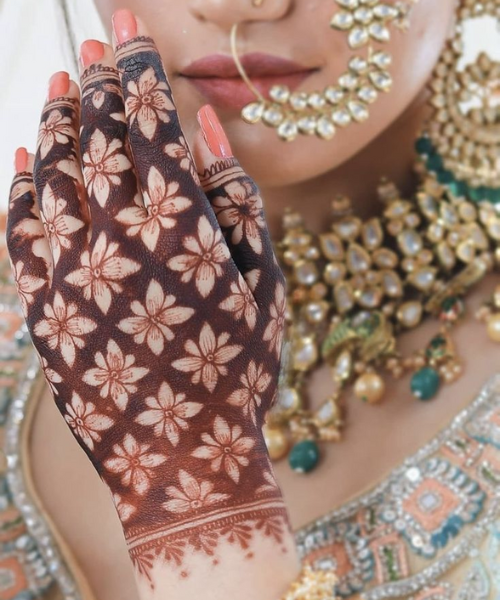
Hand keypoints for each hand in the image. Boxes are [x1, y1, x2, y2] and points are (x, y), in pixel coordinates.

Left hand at [6, 14, 293, 588]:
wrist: (182, 453)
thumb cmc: (236, 369)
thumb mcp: (262, 283)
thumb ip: (236, 200)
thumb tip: (208, 131)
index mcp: (178, 228)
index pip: (149, 124)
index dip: (138, 69)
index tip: (129, 29)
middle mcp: (115, 239)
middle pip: (98, 137)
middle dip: (97, 82)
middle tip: (96, 43)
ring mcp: (69, 271)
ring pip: (51, 173)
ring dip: (56, 122)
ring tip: (62, 85)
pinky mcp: (42, 304)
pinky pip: (19, 229)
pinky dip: (21, 184)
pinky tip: (27, 156)